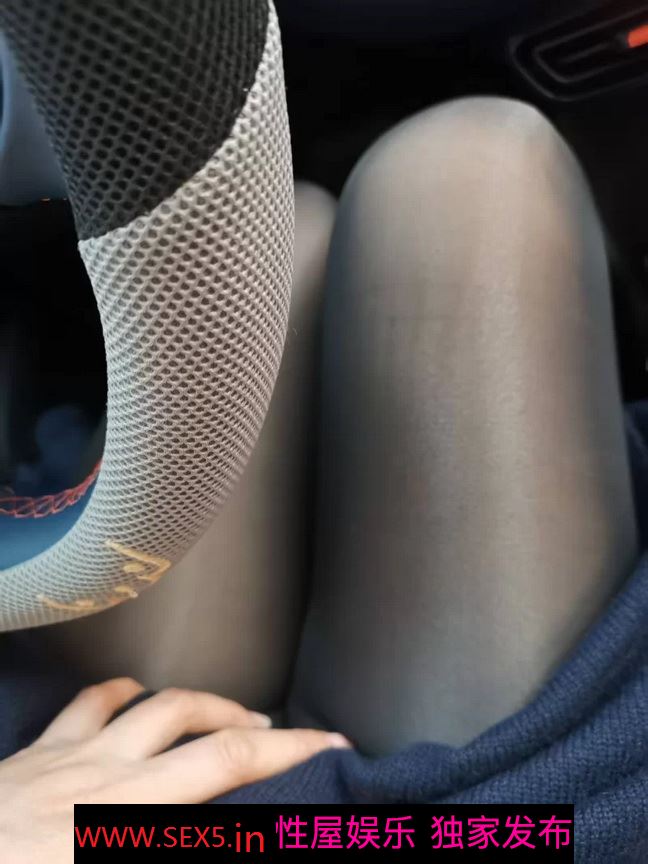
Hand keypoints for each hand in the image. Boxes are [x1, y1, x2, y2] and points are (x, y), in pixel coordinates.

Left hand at [0, 678, 350, 861]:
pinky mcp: (36, 753)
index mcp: (121, 822)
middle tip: (304, 737)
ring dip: (208, 707)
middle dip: (268, 731)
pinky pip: (92, 703)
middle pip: (205, 733)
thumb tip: (207, 825)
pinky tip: (143, 700)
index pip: (225, 770)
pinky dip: (129, 694)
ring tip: (239, 720)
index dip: (289, 753)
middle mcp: (106, 779)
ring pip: (158, 705)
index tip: (332, 749)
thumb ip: (161, 846)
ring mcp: (68, 758)